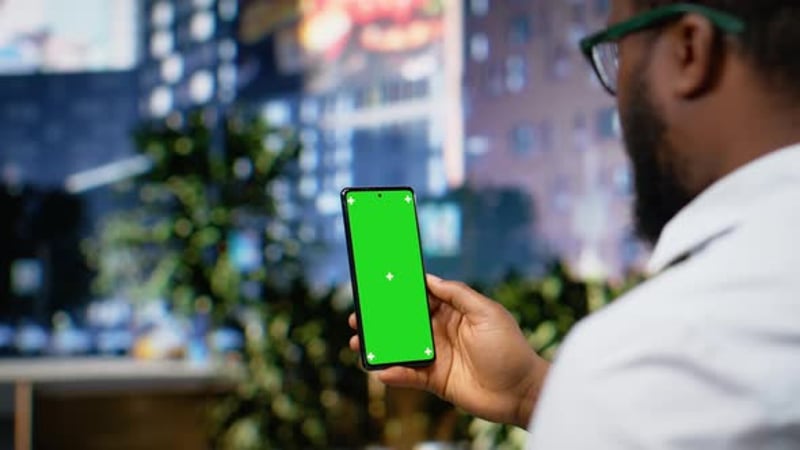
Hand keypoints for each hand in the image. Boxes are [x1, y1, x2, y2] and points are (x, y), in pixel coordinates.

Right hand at [349, 274, 549, 427]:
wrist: (521, 391)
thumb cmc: (509, 348)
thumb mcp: (486, 312)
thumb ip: (457, 294)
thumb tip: (429, 278)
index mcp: (454, 311)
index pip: (421, 296)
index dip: (400, 290)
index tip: (378, 283)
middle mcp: (442, 331)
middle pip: (404, 322)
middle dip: (381, 318)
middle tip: (359, 315)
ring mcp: (437, 356)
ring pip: (401, 348)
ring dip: (380, 345)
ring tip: (359, 343)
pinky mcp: (435, 380)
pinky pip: (409, 375)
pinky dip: (394, 373)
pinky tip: (380, 370)